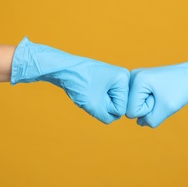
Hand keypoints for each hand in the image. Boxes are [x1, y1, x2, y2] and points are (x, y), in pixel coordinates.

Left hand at [10, 37, 129, 123]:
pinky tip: (89, 91)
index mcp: (124, 79)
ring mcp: (115, 79)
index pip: (121, 109)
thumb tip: (115, 116)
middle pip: (118, 106)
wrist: (62, 69)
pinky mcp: (107, 82)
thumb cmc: (78, 83)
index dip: (106, 108)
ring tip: (89, 92)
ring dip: (99, 103)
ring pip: (110, 104)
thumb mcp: (95, 106)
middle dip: (103, 106)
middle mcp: (123, 78)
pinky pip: (105, 99)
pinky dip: (96, 100)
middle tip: (91, 93)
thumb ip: (108, 117)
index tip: (95, 94)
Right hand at [126, 47, 187, 127]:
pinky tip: (160, 93)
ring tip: (162, 94)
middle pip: (132, 108)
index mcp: (136, 80)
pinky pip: (140, 100)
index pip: (131, 112)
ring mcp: (135, 78)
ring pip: (136, 105)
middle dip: (148, 108)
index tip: (161, 98)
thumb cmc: (182, 87)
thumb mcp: (167, 109)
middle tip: (162, 96)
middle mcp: (132, 77)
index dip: (148, 111)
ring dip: (150, 105)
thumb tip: (140, 122)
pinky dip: (151, 101)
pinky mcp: (140, 82)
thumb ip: (150, 120)